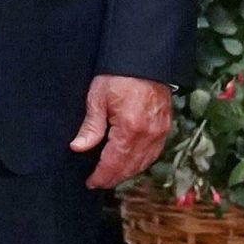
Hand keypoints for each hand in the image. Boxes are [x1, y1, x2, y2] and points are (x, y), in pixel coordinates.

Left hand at [71, 75, 173, 189]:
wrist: (144, 60)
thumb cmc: (118, 76)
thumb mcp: (97, 98)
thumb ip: (90, 127)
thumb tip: (78, 147)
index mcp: (130, 129)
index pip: (114, 162)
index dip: (102, 176)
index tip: (91, 182)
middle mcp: (149, 134)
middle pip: (130, 166)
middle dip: (113, 177)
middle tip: (98, 182)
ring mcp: (160, 132)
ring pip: (144, 162)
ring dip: (127, 172)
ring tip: (111, 176)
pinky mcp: (165, 127)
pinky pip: (154, 153)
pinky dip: (141, 162)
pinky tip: (130, 163)